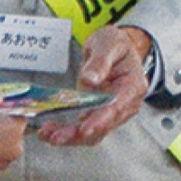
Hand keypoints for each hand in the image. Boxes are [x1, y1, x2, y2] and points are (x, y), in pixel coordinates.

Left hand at [39, 25, 150, 147]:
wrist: (115, 47)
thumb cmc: (116, 44)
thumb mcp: (109, 44)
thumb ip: (100, 62)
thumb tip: (90, 80)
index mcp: (133, 86)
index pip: (117, 108)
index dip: (100, 121)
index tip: (85, 129)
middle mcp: (126, 103)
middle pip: (103, 126)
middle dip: (79, 134)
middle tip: (56, 136)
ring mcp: (113, 111)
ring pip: (93, 132)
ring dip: (70, 137)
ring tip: (47, 135)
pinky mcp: (99, 113)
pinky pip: (84, 127)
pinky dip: (68, 131)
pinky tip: (51, 131)